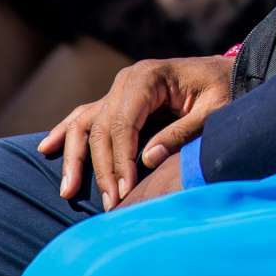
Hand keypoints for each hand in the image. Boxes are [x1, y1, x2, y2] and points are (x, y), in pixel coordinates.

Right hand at [39, 53, 233, 207]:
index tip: (125, 191)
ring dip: (75, 158)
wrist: (227, 72)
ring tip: (67, 191)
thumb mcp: (215, 108)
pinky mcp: (117, 100)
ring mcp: (118, 88)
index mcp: (149, 77)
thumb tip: (147, 159)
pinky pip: (85, 116)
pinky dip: (66, 132)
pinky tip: (48, 149)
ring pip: (86, 124)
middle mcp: (127, 80)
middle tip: (111, 203)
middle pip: (101, 129)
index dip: (121, 160)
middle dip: (102, 169)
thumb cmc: (224, 89)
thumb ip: (182, 131)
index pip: (123, 124)